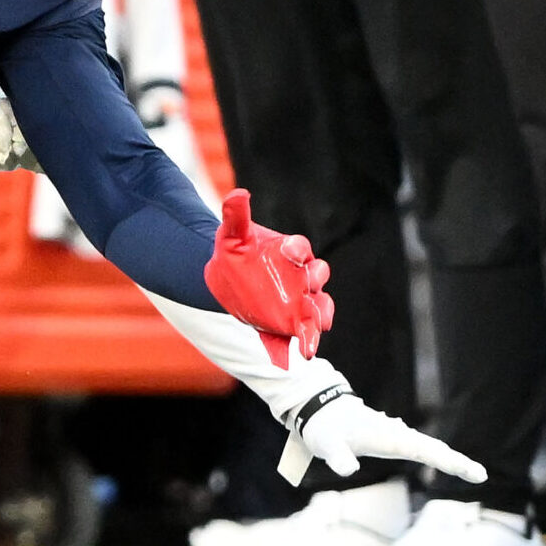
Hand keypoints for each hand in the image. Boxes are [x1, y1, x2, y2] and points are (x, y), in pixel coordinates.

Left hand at [204, 189, 331, 361]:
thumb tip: (238, 193)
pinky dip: (307, 341)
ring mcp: (299, 300)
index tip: (293, 251)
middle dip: (315, 280)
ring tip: (316, 326)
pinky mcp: (292, 323)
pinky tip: (302, 352)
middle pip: (316, 276)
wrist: (224, 280)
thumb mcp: (230, 236)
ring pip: (319, 306)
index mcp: (288, 251)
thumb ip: (235, 215)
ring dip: (320, 315)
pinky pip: (305, 332)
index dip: (298, 249)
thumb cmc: (233, 253)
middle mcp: (300, 275)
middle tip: (309, 285)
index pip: (300, 248)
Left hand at [281, 390, 486, 484]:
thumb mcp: (327, 444)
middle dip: (455, 461)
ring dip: (446, 456)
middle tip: (480, 475)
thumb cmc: (323, 427)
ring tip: (469, 470)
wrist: (316, 405)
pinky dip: (431, 451)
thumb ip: (338, 457)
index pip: (425, 450)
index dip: (449, 461)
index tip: (474, 472)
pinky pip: (414, 444)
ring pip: (425, 444)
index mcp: (388, 437)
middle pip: (431, 447)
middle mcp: (394, 433)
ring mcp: (392, 433)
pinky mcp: (388, 434)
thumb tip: (348, 469)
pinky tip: (439, 455)